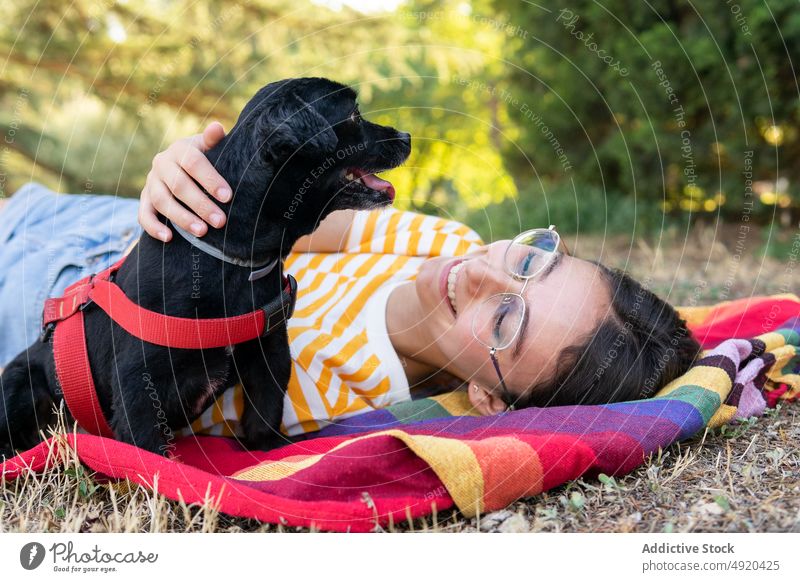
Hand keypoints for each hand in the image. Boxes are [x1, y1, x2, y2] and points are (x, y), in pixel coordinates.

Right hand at [139, 122, 231, 241]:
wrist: (183, 164)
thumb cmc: (205, 158)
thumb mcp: (210, 148)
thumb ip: (213, 140)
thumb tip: (217, 127)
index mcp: (180, 149)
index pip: (193, 163)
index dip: (210, 180)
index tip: (227, 197)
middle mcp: (162, 164)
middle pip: (179, 185)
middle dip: (201, 205)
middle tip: (220, 221)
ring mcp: (151, 182)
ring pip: (162, 201)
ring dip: (181, 218)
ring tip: (202, 232)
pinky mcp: (144, 199)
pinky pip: (143, 214)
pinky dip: (153, 227)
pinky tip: (169, 239)